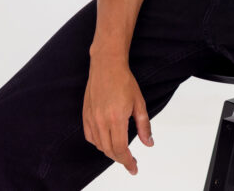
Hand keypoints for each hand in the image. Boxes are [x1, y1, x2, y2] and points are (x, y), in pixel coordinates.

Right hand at [83, 54, 153, 175]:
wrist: (106, 65)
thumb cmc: (124, 80)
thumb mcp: (139, 102)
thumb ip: (144, 125)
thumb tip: (148, 143)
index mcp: (116, 118)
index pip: (120, 149)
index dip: (127, 162)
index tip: (134, 168)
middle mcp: (101, 120)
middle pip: (109, 150)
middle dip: (120, 159)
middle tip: (130, 161)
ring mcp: (91, 118)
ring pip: (99, 145)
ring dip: (110, 151)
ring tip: (120, 150)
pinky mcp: (85, 114)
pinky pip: (90, 136)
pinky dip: (98, 143)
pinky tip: (106, 140)